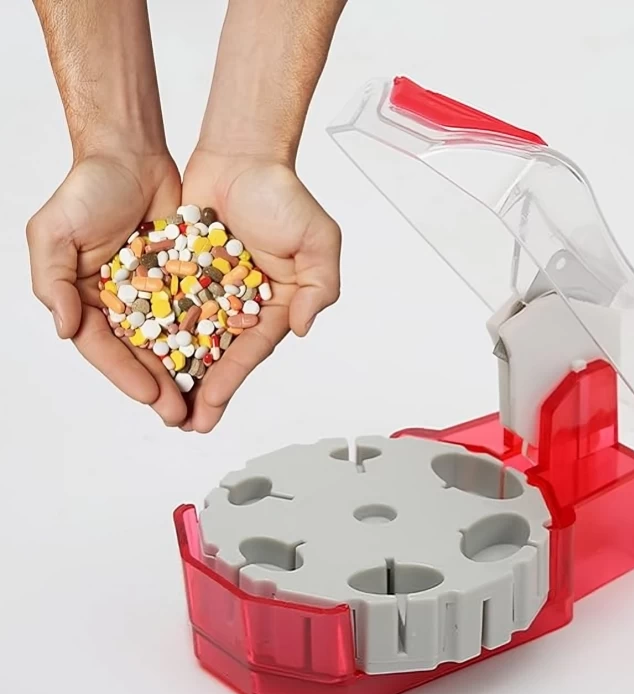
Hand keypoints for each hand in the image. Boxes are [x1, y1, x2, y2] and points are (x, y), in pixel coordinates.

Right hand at [26, 151, 187, 425]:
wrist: (132, 157)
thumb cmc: (86, 189)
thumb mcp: (54, 233)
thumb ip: (52, 281)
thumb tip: (63, 329)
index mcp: (85, 301)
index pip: (104, 348)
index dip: (125, 374)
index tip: (150, 396)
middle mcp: (120, 304)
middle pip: (141, 354)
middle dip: (160, 386)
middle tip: (181, 416)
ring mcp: (154, 295)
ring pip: (171, 341)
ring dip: (185, 371)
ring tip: (203, 401)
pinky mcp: (184, 280)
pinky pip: (196, 313)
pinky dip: (206, 336)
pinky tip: (222, 358)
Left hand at [180, 149, 341, 431]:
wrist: (241, 155)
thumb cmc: (284, 195)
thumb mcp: (319, 240)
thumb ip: (320, 286)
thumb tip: (303, 328)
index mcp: (275, 305)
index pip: (250, 350)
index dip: (229, 381)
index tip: (208, 408)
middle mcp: (241, 304)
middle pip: (218, 354)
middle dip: (201, 390)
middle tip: (183, 423)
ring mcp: (209, 290)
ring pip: (189, 337)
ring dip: (175, 370)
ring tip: (158, 402)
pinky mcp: (181, 272)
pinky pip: (165, 304)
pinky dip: (154, 328)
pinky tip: (137, 353)